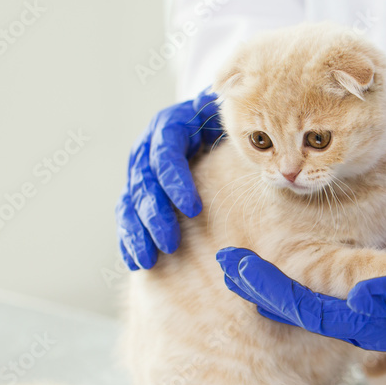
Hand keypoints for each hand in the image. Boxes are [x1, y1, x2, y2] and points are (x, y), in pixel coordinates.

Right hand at [117, 89, 221, 269]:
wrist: (203, 124)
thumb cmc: (223, 128)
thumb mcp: (230, 124)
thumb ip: (236, 134)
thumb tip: (259, 149)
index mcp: (169, 126)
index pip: (166, 152)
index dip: (176, 181)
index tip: (194, 209)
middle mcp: (147, 147)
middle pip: (145, 182)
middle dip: (156, 215)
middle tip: (171, 243)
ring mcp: (137, 171)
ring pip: (131, 202)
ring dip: (137, 233)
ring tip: (147, 260)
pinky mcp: (134, 191)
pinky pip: (126, 215)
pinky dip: (128, 239)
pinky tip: (134, 261)